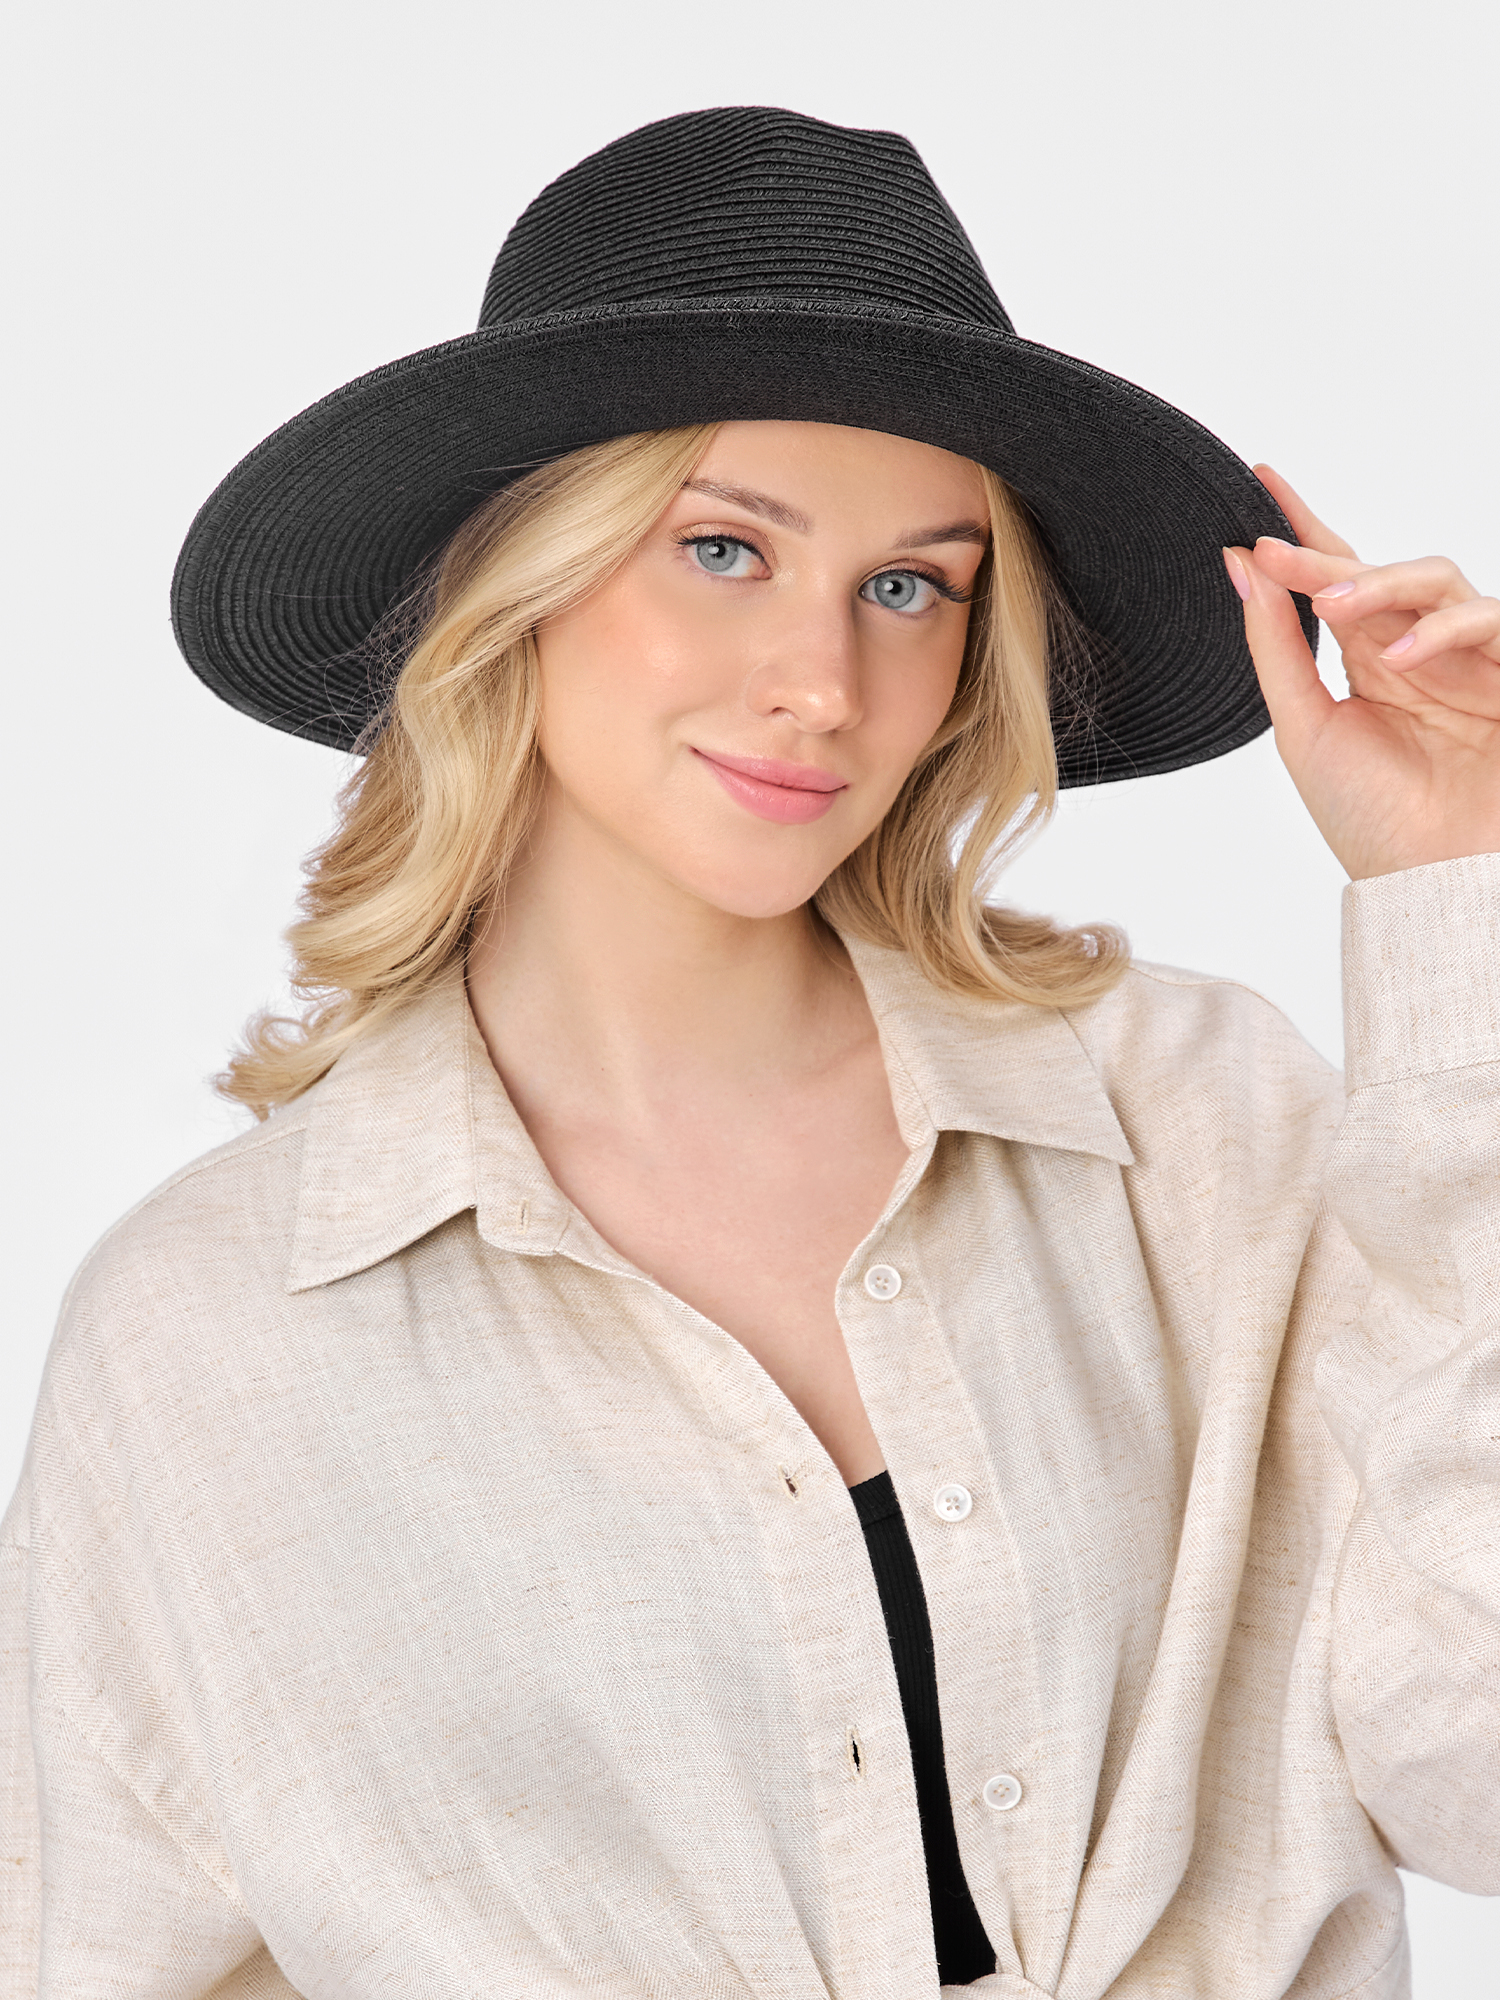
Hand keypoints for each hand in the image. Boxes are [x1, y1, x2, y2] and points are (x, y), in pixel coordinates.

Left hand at [1223, 467, 1499, 880]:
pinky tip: (1396, 656)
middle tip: (1274, 550)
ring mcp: (1471, 659)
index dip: (1303, 526)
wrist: (1428, 885)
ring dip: (1381, 582)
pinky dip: (1440, 629)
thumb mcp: (1304, 727)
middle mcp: (1421, 650)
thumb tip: (1241, 567)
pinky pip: (1489, 621)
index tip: (1258, 479)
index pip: (1338, 576)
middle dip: (1325, 555)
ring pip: (1437, 579)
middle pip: (1379, 570)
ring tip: (1333, 604)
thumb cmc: (1371, 820)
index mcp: (1370, 660)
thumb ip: (1275, 648)